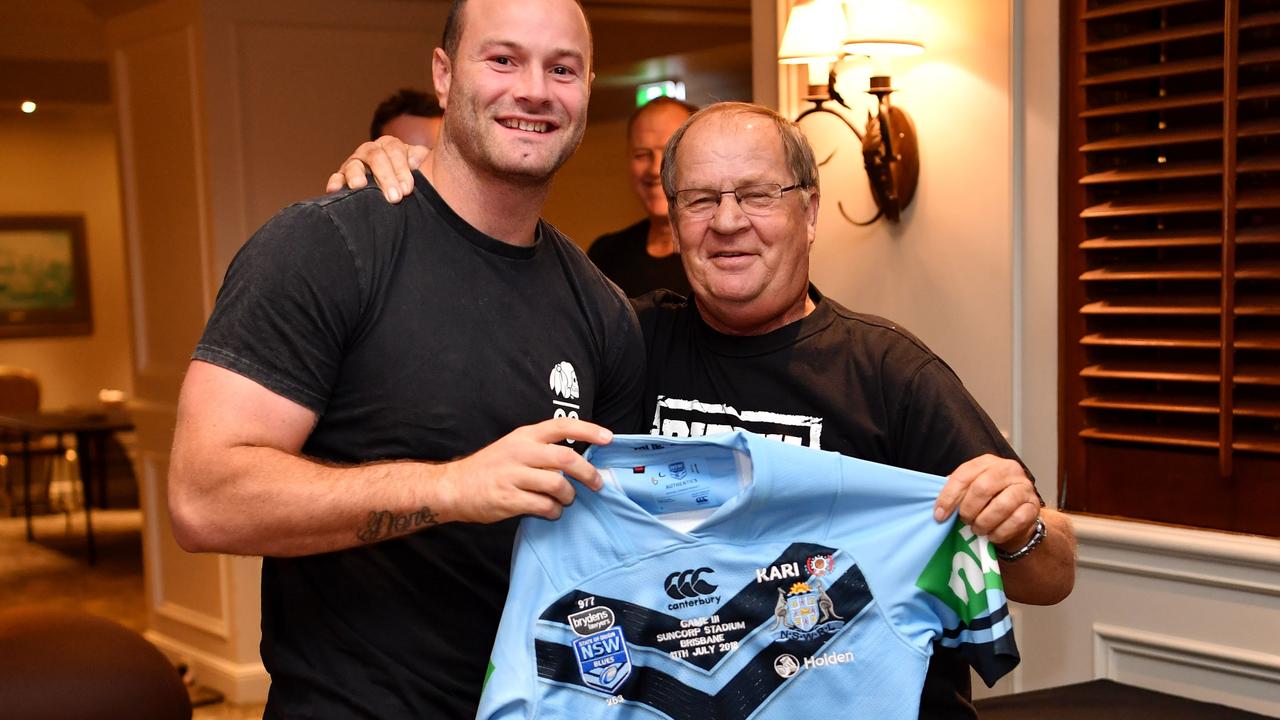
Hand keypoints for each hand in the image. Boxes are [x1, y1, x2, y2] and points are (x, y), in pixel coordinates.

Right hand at [325, 135, 428, 203]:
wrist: (402, 192)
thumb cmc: (412, 179)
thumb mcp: (423, 166)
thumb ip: (423, 159)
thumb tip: (415, 161)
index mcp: (391, 146)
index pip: (394, 150)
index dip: (401, 169)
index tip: (408, 189)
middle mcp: (371, 151)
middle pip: (375, 157)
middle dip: (385, 177)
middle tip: (394, 197)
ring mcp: (355, 164)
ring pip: (354, 165)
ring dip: (357, 176)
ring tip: (359, 186)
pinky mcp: (342, 178)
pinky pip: (336, 178)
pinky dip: (335, 182)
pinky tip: (334, 190)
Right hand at [437, 417, 613, 523]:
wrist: (455, 487)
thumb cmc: (491, 468)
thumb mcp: (514, 447)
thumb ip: (542, 449)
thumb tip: (578, 460)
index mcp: (525, 436)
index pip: (562, 426)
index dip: (588, 430)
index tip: (608, 438)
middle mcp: (520, 452)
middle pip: (567, 459)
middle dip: (589, 473)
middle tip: (597, 484)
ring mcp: (513, 476)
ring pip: (558, 485)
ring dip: (569, 496)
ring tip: (565, 500)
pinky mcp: (508, 499)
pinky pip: (544, 506)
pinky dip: (554, 511)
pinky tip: (551, 511)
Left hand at [933, 454, 1039, 549]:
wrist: (1015, 517)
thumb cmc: (987, 502)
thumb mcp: (969, 492)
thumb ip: (956, 494)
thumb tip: (939, 508)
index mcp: (987, 462)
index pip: (964, 475)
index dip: (948, 497)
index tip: (939, 515)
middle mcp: (1008, 469)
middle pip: (982, 488)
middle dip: (968, 509)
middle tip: (964, 521)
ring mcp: (1024, 487)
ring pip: (1001, 506)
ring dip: (984, 522)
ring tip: (977, 529)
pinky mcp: (1033, 506)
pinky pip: (1016, 521)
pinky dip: (1000, 532)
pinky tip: (992, 536)